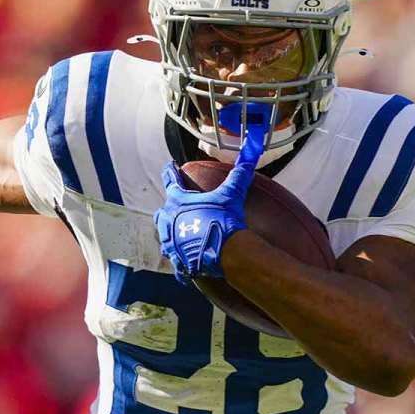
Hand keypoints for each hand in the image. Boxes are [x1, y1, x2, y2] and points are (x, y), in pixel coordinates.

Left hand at [154, 121, 265, 282]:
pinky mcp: (179, 262)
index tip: (170, 166)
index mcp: (177, 202)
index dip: (171, 172)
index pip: (171, 181)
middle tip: (173, 206)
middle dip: (167, 209)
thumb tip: (252, 147)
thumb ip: (241, 171)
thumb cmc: (225, 219)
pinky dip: (182, 263)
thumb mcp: (233, 193)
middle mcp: (169, 222)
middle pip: (162, 212)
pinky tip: (185, 266)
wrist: (226, 252)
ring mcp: (172, 244)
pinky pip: (178, 264)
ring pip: (165, 237)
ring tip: (176, 235)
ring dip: (171, 234)